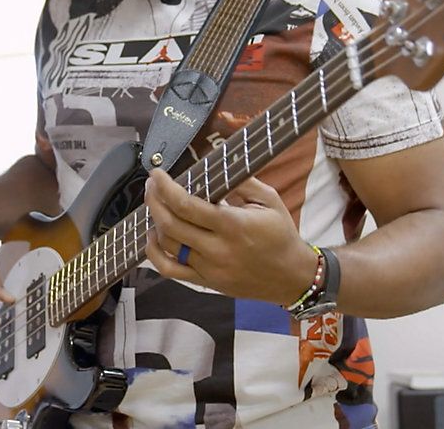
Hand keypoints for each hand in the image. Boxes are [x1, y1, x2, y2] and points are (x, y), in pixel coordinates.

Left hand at [144, 169, 316, 304]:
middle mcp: (217, 249)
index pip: (187, 205)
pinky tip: (154, 236)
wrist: (292, 277)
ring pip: (167, 245)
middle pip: (170, 224)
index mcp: (233, 225)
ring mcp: (208, 269)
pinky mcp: (205, 282)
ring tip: (156, 205)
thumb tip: (214, 160)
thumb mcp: (269, 199)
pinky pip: (169, 270)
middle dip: (154, 201)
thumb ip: (241, 180)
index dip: (165, 188)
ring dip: (155, 222)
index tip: (156, 175)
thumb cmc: (281, 235)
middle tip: (152, 186)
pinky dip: (154, 253)